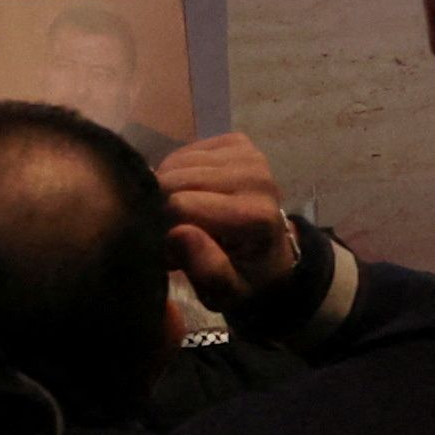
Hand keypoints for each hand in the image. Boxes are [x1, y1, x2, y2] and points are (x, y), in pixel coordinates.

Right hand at [155, 130, 304, 304]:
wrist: (270, 254)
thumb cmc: (243, 276)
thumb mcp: (226, 292)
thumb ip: (206, 269)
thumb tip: (178, 233)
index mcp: (256, 215)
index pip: (182, 205)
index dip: (164, 227)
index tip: (170, 249)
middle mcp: (257, 177)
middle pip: (176, 179)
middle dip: (163, 206)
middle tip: (174, 231)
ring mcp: (249, 155)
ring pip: (176, 163)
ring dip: (168, 189)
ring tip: (182, 213)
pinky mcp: (238, 142)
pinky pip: (185, 151)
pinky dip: (178, 172)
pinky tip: (190, 191)